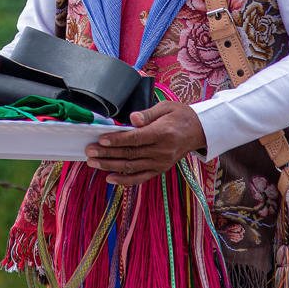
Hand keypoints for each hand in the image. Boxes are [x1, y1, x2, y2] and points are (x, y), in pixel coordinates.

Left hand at [85, 99, 205, 186]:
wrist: (198, 131)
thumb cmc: (180, 116)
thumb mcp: (166, 107)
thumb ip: (148, 114)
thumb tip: (132, 119)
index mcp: (163, 133)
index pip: (136, 138)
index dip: (118, 140)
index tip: (101, 139)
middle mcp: (162, 151)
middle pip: (130, 154)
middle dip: (107, 153)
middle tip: (89, 150)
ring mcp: (161, 163)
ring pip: (131, 167)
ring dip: (110, 166)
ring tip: (93, 162)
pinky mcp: (159, 170)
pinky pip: (140, 177)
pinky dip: (124, 180)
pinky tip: (109, 178)